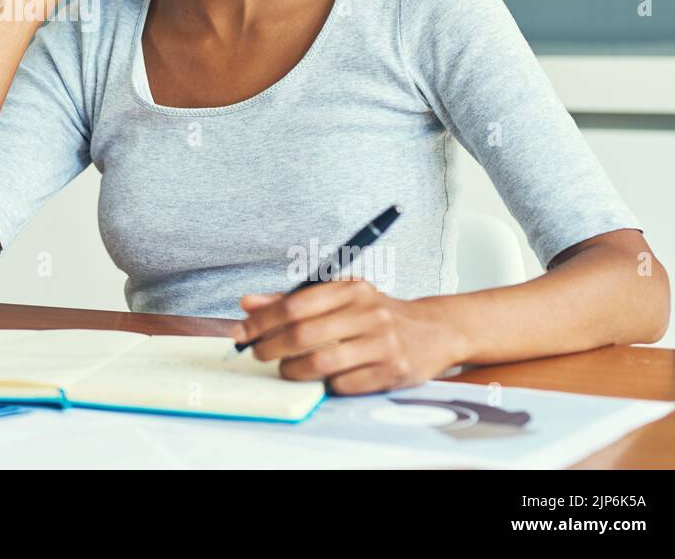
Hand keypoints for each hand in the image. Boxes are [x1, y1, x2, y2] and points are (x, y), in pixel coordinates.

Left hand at [230, 278, 464, 394]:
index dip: (261, 321)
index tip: (241, 332)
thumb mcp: (338, 297)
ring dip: (294, 371)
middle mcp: (367, 312)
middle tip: (258, 354)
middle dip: (270, 347)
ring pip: (322, 362)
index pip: (294, 304)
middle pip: (304, 334)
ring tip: (286, 369)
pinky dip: (326, 385)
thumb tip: (247, 303)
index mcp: (349, 289)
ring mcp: (383, 342)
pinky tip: (322, 379)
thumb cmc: (374, 313)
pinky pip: (345, 385)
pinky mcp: (393, 371)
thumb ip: (291, 300)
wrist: (433, 330)